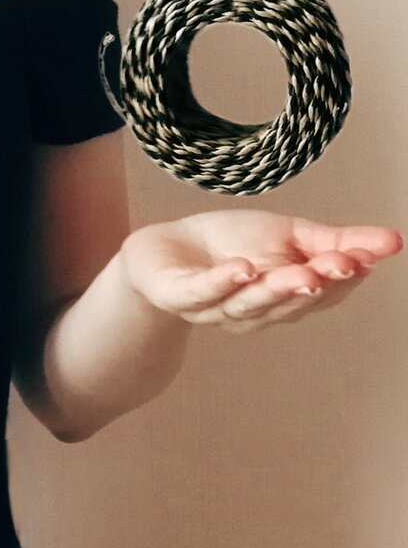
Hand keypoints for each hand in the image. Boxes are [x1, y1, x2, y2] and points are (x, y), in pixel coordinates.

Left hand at [118, 210, 402, 333]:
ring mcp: (215, 307)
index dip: (343, 277)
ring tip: (301, 271)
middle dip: (317, 283)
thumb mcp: (290, 236)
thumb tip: (393, 241)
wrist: (164, 249)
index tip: (365, 257)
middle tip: (342, 265)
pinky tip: (242, 269)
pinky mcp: (179, 295)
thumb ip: (337, 241)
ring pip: (250, 302)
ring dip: (277, 288)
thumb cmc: (230, 245)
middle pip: (290, 301)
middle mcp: (255, 311)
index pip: (322, 293)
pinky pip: (202, 293)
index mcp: (286, 300)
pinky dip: (222, 283)